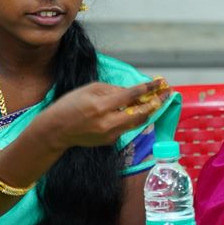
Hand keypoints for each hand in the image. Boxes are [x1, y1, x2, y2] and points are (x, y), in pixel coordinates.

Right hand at [46, 77, 170, 148]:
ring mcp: (110, 134)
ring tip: (157, 101)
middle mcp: (108, 122)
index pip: (130, 96)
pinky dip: (132, 118)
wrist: (57, 130)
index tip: (160, 83)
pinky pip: (126, 127)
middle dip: (155, 103)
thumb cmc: (70, 105)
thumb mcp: (89, 90)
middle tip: (166, 94)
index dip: (148, 88)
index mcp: (101, 106)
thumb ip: (112, 90)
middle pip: (140, 113)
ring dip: (148, 112)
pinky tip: (135, 111)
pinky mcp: (110, 141)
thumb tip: (132, 92)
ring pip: (137, 122)